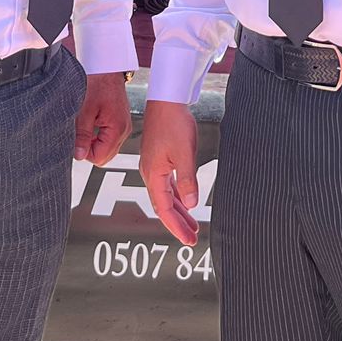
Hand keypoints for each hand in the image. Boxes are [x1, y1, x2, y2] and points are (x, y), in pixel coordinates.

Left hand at [74, 71, 131, 165]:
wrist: (106, 66)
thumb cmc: (97, 82)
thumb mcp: (84, 110)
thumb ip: (82, 135)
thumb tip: (79, 155)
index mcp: (117, 128)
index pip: (100, 157)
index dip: (85, 151)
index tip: (77, 138)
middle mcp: (124, 129)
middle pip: (105, 155)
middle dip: (90, 148)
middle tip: (80, 131)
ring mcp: (124, 126)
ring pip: (107, 147)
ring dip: (94, 141)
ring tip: (86, 124)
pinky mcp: (121, 121)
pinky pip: (109, 137)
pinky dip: (99, 135)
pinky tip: (92, 122)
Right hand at [140, 100, 199, 245]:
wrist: (166, 100)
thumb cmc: (174, 123)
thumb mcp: (185, 153)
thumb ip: (187, 180)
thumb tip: (192, 204)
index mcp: (153, 174)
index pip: (164, 209)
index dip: (176, 226)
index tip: (188, 239)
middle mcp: (149, 173)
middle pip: (163, 206)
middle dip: (177, 223)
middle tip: (191, 238)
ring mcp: (153, 166)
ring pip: (165, 196)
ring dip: (178, 211)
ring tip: (191, 224)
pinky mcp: (159, 159)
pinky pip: (167, 185)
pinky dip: (176, 196)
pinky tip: (185, 201)